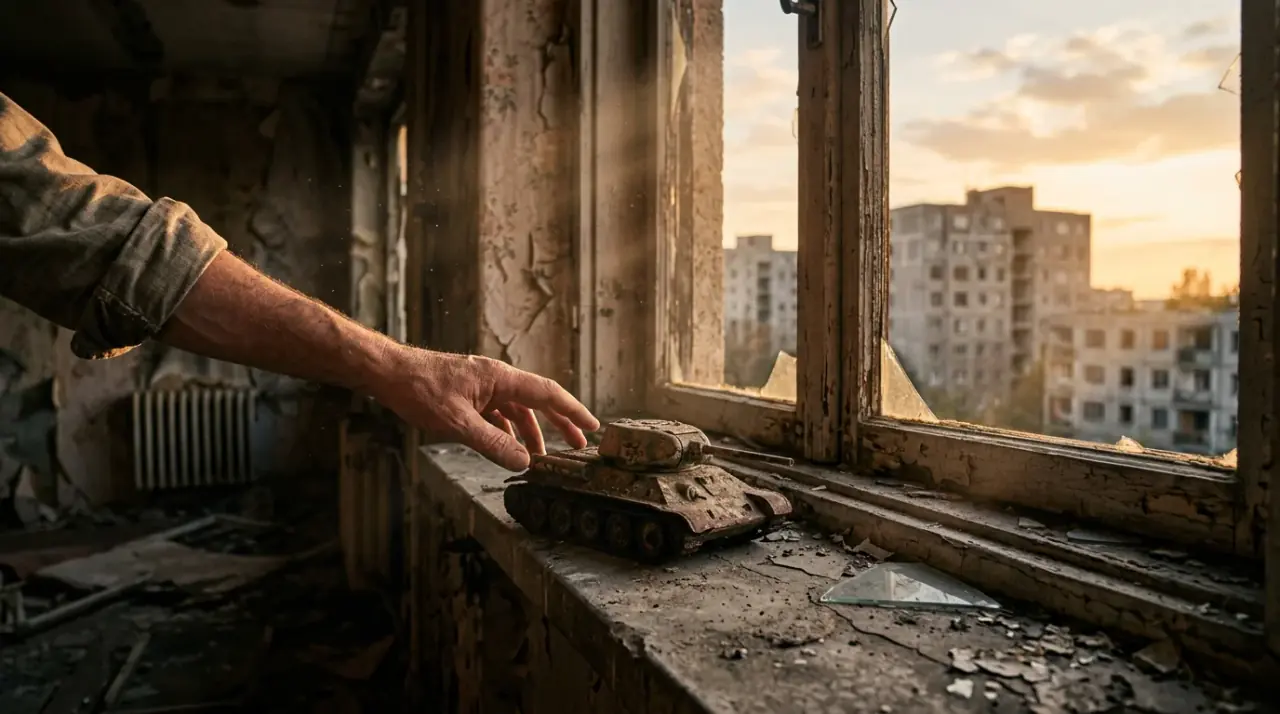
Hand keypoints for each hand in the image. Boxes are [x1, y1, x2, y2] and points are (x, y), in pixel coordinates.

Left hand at [371, 347, 599, 469]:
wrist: (390, 374)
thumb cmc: (420, 389)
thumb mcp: (459, 423)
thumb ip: (493, 444)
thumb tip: (523, 462)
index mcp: (500, 378)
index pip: (547, 394)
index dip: (573, 411)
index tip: (593, 425)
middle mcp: (497, 379)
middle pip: (538, 401)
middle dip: (560, 423)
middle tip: (579, 444)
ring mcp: (484, 386)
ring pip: (518, 410)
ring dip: (531, 432)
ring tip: (540, 457)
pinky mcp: (471, 395)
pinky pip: (499, 413)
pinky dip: (508, 431)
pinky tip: (508, 447)